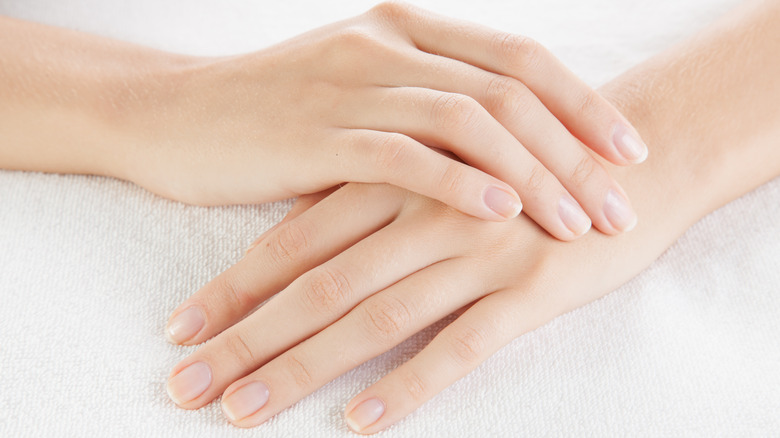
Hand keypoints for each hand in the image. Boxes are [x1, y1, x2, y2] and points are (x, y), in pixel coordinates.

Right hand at [124, 2, 644, 238]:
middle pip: (510, 90)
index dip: (582, 104)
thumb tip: (504, 146)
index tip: (628, 152)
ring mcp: (351, 84)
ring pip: (469, 120)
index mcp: (405, 29)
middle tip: (621, 203)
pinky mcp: (316, 133)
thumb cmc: (274, 114)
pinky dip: (460, 182)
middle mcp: (386, 45)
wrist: (173, 116)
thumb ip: (424, 104)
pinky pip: (405, 154)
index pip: (518, 59)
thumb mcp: (359, 93)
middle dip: (576, 149)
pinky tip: (503, 212)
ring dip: (534, 173)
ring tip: (580, 221)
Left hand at [163, 181, 673, 432]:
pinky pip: (461, 344)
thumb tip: (302, 242)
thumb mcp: (440, 163)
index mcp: (396, 177)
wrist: (634, 153)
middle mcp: (426, 211)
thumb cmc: (523, 164)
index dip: (233, 287)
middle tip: (184, 387)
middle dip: (244, 339)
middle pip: (316, 284)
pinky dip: (408, 385)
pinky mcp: (532, 286)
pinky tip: (361, 423)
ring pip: (374, 316)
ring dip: (303, 368)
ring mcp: (478, 249)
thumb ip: (375, 198)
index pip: (292, 239)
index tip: (179, 328)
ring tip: (244, 412)